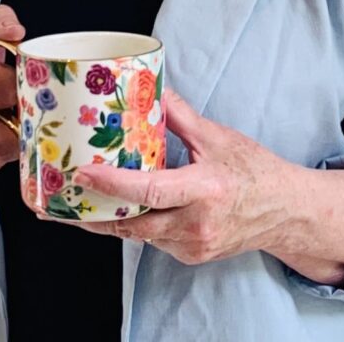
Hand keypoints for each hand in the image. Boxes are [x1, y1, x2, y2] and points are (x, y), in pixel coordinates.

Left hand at [41, 88, 304, 264]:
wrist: (285, 211)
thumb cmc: (254, 170)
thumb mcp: (218, 136)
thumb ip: (180, 115)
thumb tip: (150, 88)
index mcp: (204, 189)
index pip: (149, 190)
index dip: (112, 184)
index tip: (82, 174)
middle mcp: (196, 223)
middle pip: (133, 223)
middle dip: (93, 214)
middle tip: (58, 201)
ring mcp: (192, 245)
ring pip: (140, 234)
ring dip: (109, 221)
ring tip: (75, 204)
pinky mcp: (191, 255)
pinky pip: (154, 240)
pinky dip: (134, 225)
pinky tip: (116, 210)